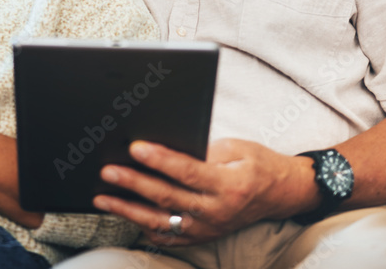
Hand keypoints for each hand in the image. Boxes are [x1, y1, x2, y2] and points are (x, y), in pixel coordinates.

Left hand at [93, 138, 311, 245]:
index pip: (187, 171)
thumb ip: (204, 150)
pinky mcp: (203, 237)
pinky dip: (146, 228)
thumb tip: (167, 147)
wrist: (282, 193)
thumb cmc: (258, 164)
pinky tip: (126, 216)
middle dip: (134, 183)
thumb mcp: (237, 148)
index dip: (160, 159)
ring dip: (129, 209)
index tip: (136, 147)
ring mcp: (208, 228)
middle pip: (168, 197)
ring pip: (161, 221)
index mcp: (228, 184)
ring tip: (103, 197)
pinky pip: (169, 238)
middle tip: (109, 171)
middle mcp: (216, 211)